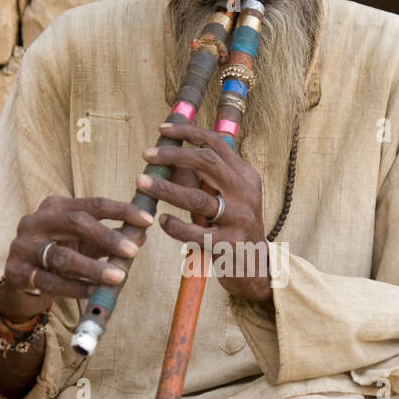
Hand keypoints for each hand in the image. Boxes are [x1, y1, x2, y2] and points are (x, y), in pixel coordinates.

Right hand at [0, 194, 154, 322]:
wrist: (21, 278)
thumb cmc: (59, 255)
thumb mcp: (83, 244)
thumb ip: (108, 240)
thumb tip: (141, 236)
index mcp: (56, 207)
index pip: (94, 204)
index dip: (122, 210)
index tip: (147, 220)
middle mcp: (36, 221)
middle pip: (76, 222)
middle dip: (107, 237)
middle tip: (133, 251)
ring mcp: (23, 246)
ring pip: (62, 256)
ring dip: (93, 268)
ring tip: (118, 277)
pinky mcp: (16, 271)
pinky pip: (50, 281)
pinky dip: (74, 287)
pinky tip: (93, 292)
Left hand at [136, 122, 272, 303]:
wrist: (256, 268)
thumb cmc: (233, 229)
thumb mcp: (225, 198)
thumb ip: (201, 180)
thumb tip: (166, 160)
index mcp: (245, 176)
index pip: (216, 143)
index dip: (188, 132)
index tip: (162, 130)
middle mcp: (245, 193)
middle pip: (207, 162)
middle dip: (173, 154)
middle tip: (147, 154)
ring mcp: (240, 219)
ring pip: (197, 198)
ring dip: (165, 189)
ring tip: (141, 183)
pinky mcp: (230, 244)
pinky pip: (196, 233)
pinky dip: (176, 226)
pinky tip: (162, 221)